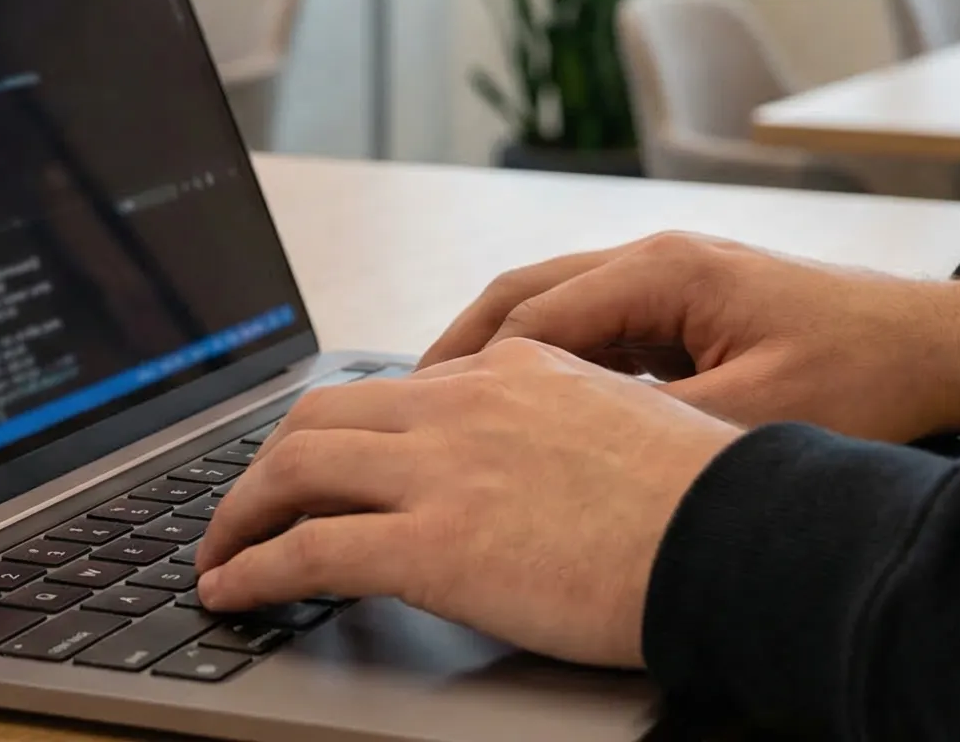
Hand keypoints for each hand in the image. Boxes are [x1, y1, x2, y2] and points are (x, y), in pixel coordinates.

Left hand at [193, 340, 738, 667]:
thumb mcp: (631, 424)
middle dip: (269, 463)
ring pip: (294, 469)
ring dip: (239, 513)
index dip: (343, 430)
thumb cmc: (711, 501)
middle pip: (322, 415)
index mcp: (515, 369)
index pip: (397, 388)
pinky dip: (252, 570)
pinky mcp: (430, 547)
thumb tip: (542, 462)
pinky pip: (306, 552)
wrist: (741, 539)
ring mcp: (441, 471)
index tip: (319, 463)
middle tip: (246, 507)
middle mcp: (464, 403)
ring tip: (218, 551)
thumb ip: (566, 426)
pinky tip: (232, 591)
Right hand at [420, 231, 959, 442]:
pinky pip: (595, 329)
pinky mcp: (688, 306)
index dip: (472, 372)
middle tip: (408, 408)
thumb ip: (654, 425)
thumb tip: (566, 446)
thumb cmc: (866, 376)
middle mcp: (656, 259)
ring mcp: (671, 279)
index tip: (426, 418)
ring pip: (555, 309)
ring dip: (502, 356)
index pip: (532, 318)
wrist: (943, 350)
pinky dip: (551, 365)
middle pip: (524, 296)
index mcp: (663, 270)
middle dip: (461, 350)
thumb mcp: (755, 415)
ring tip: (451, 413)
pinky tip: (533, 414)